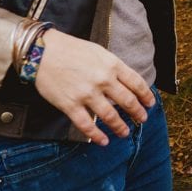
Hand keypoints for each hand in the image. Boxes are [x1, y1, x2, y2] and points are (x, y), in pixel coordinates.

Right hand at [34, 30, 155, 145]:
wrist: (41, 50)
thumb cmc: (70, 49)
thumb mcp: (98, 52)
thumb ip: (113, 67)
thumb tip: (126, 83)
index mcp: (112, 64)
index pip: (137, 83)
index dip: (146, 96)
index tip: (150, 104)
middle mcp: (103, 80)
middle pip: (127, 101)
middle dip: (137, 113)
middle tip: (142, 119)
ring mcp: (86, 94)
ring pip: (110, 116)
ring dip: (120, 127)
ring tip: (125, 133)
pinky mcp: (70, 105)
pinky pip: (87, 125)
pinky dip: (97, 136)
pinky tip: (104, 141)